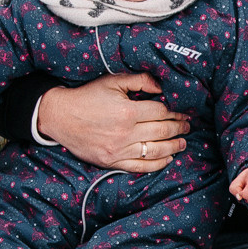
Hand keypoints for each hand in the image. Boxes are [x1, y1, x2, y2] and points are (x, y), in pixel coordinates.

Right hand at [35, 72, 189, 171]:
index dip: (174, 112)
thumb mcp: (112, 81)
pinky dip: (157, 164)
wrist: (60, 116)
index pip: (160, 112)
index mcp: (127, 111)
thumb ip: (139, 81)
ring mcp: (119, 150)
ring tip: (182, 143)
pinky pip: (140, 167)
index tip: (182, 113)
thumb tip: (161, 87)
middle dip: (179, 129)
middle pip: (162, 131)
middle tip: (187, 127)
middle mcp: (125, 133)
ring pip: (155, 151)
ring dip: (173, 147)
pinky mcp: (112, 162)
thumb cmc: (87, 96)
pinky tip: (167, 159)